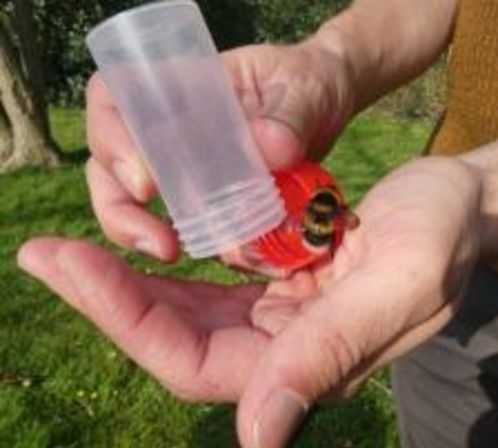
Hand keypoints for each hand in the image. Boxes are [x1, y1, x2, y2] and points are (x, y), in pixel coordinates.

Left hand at [18, 157, 481, 447]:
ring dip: (129, 285)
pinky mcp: (285, 285)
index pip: (196, 363)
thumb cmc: (440, 235)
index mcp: (309, 362)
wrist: (459, 203)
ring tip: (71, 251)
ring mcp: (283, 319)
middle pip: (177, 342)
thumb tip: (256, 441)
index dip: (128, 322)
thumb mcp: (396, 285)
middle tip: (44, 256)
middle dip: (108, 301)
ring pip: (188, 316)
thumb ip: (329, 355)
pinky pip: (213, 287)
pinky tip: (141, 244)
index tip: (72, 267)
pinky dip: (172, 267)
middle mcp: (286, 351)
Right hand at [85, 40, 354, 262]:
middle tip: (157, 242)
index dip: (113, 138)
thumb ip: (291, 117)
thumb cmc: (307, 82)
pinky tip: (227, 256)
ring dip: (145, 233)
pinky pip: (186, 225)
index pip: (115, 100)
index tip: (147, 183)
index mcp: (179, 88)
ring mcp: (183, 166)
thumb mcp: (306, 90)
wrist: (327, 105)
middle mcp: (168, 128)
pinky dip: (200, 243)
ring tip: (173, 253)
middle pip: (110, 164)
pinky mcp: (208, 198)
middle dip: (120, 207)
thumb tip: (270, 149)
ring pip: (135, 201)